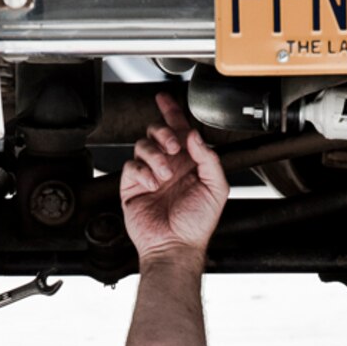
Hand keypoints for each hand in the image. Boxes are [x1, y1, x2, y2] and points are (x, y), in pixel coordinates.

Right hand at [120, 92, 228, 267]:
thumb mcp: (216, 188)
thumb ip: (209, 159)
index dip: (172, 112)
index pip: (179, 130)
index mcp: (189, 163)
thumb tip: (195, 136)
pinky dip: (141, 172)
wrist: (176, 246)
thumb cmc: (197, 224)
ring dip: (154, 156)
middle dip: (164, 133)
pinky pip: (130, 167)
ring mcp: (150, 175)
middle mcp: (169, 166)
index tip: (165, 99)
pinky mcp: (133, 187)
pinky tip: (152, 184)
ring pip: (142, 146)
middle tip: (171, 147)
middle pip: (157, 132)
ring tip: (164, 174)